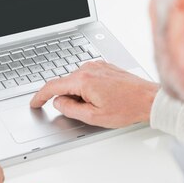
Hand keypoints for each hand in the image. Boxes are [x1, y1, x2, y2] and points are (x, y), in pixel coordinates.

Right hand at [30, 61, 158, 127]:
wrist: (148, 99)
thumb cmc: (126, 108)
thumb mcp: (94, 117)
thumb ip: (70, 109)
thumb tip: (59, 103)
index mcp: (83, 80)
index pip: (52, 86)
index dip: (40, 96)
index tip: (35, 103)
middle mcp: (89, 68)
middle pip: (65, 84)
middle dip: (67, 99)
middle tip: (83, 112)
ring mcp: (97, 65)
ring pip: (76, 81)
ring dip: (79, 94)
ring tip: (99, 106)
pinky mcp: (104, 66)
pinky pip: (87, 77)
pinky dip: (87, 88)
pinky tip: (102, 98)